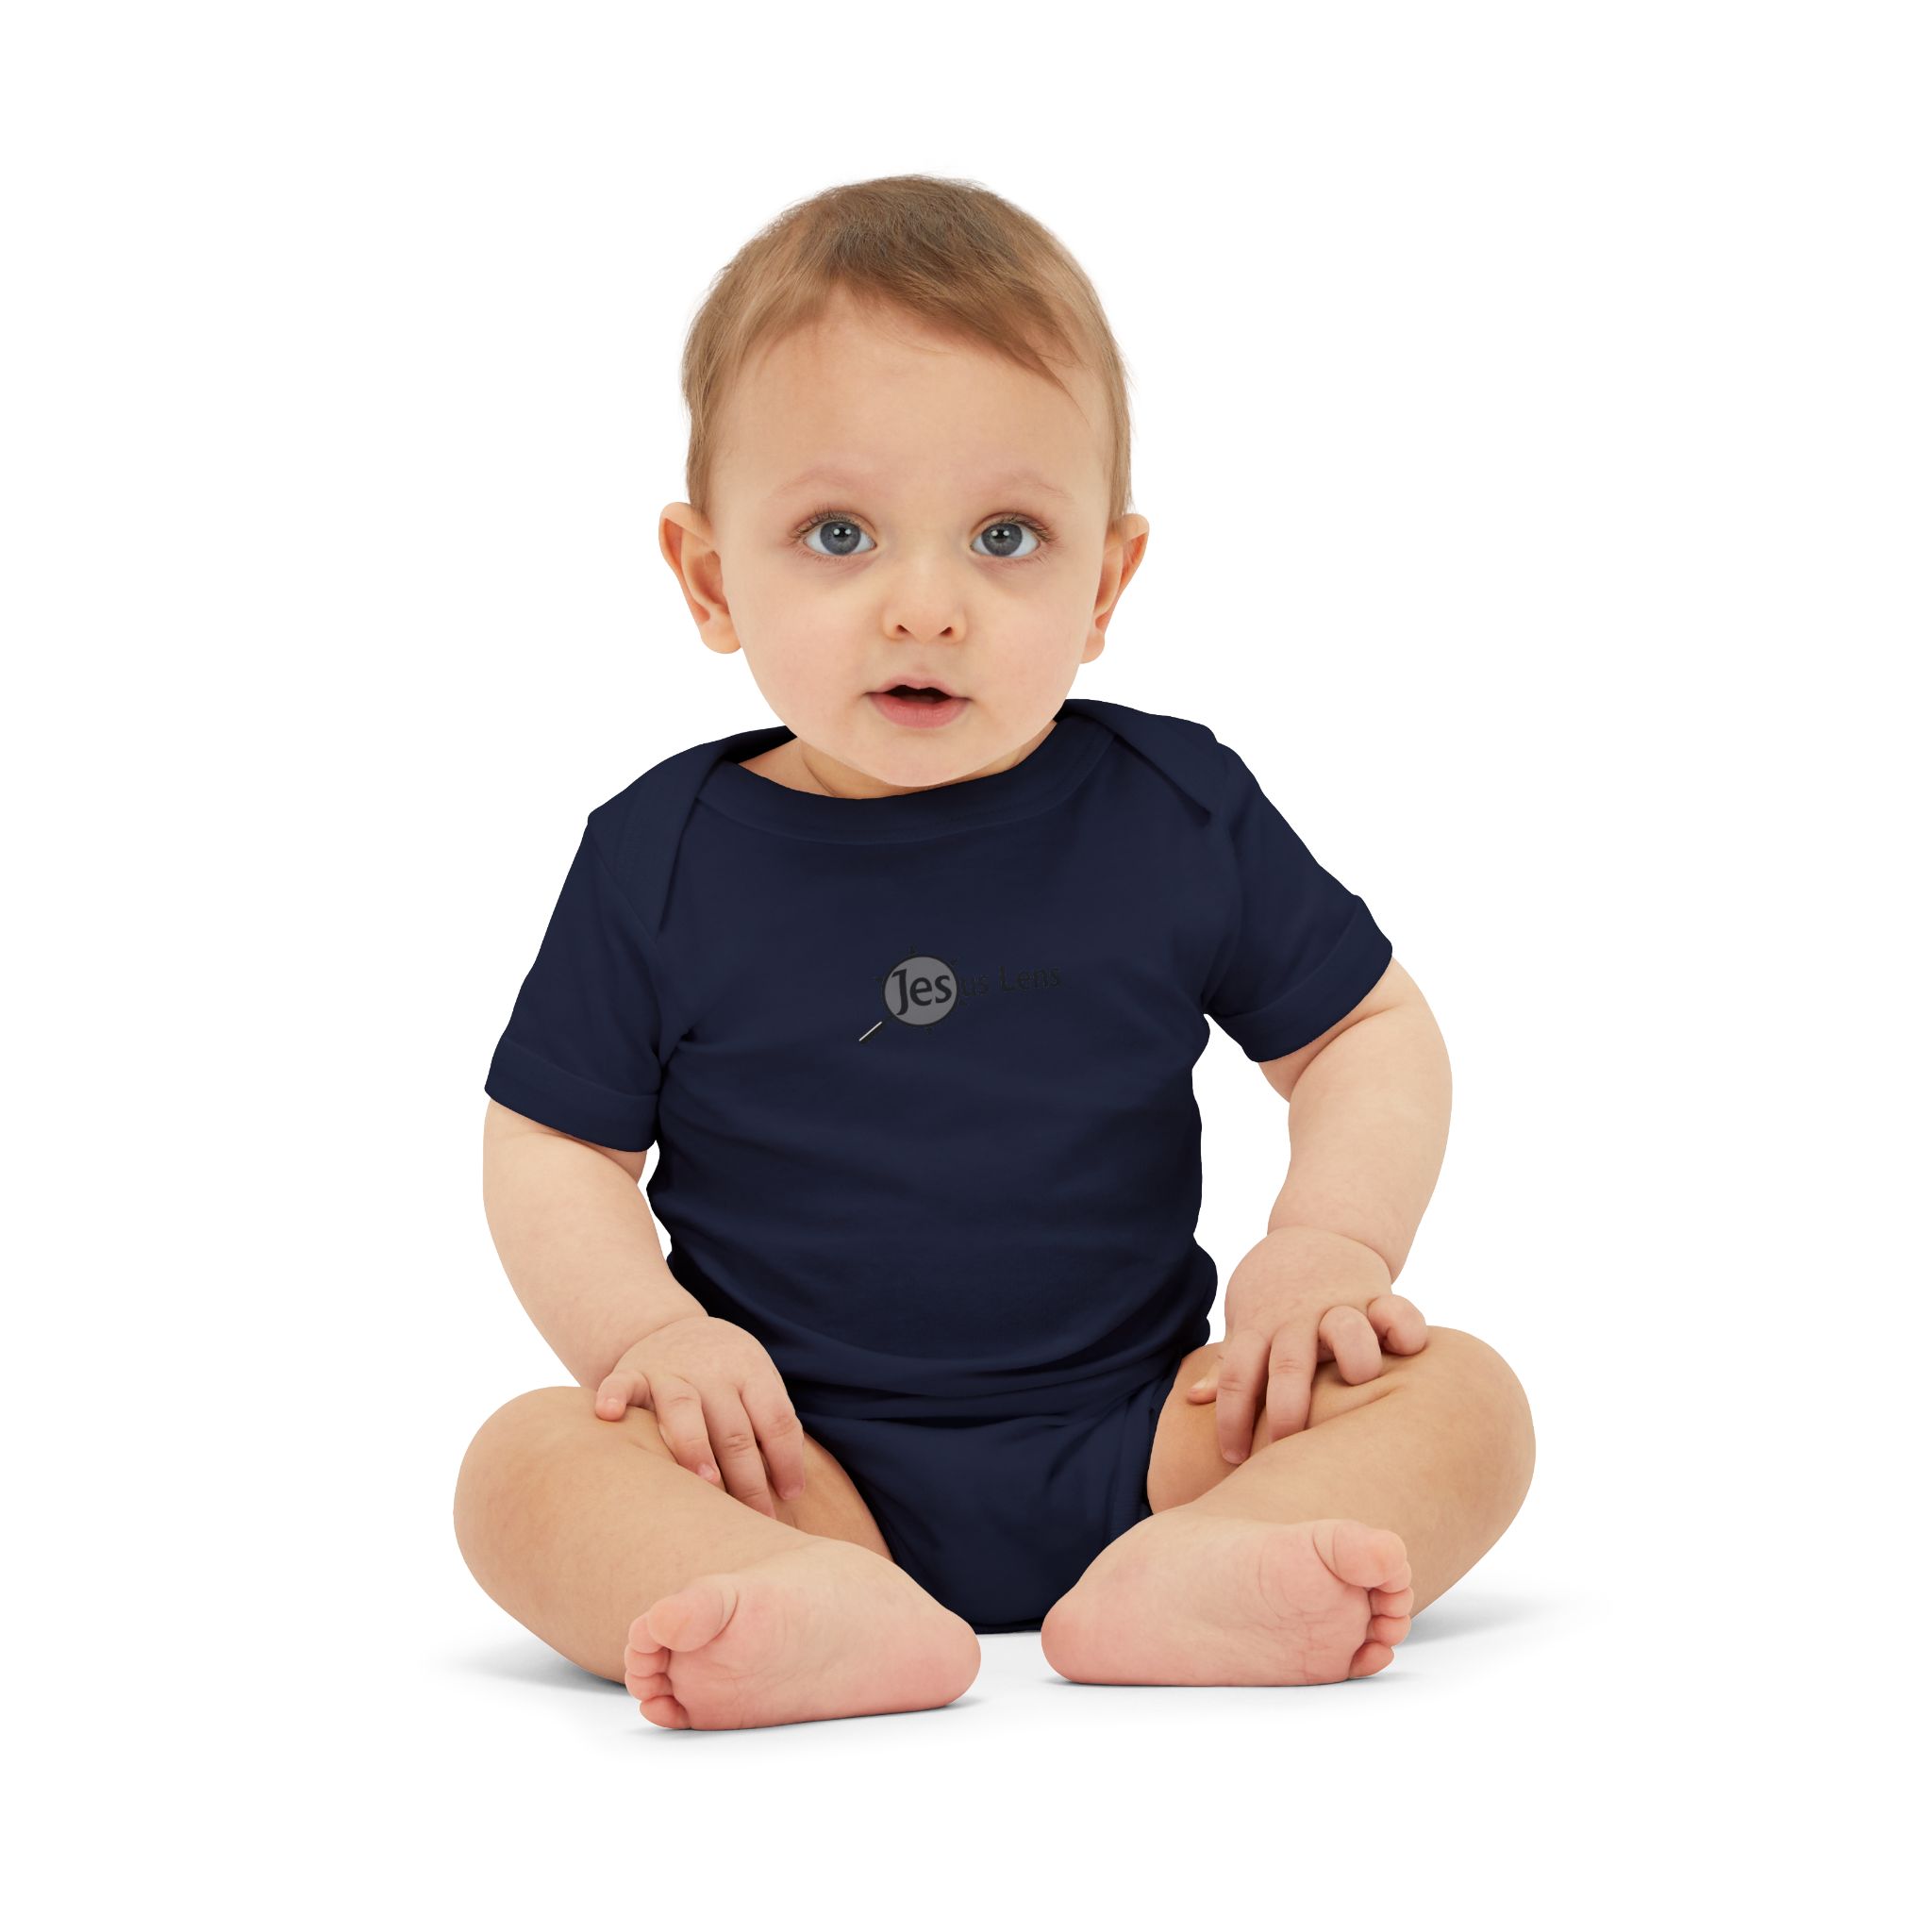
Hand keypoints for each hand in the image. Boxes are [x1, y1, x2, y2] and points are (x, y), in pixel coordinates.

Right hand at [593, 1314, 806, 1518]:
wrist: (674, 1328)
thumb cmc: (725, 1372)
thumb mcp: (756, 1381)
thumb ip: (771, 1423)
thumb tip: (791, 1489)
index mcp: (750, 1371)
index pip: (775, 1419)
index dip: (786, 1459)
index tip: (790, 1496)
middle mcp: (712, 1371)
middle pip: (734, 1429)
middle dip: (747, 1479)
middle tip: (756, 1517)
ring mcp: (671, 1371)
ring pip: (683, 1410)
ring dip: (694, 1448)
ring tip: (706, 1483)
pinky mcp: (634, 1372)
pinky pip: (620, 1383)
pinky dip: (613, 1396)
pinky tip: (607, 1415)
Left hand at [1185, 1226, 1428, 1463]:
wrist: (1320, 1228)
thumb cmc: (1277, 1291)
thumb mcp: (1248, 1319)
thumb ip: (1229, 1361)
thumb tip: (1193, 1400)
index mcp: (1260, 1327)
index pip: (1236, 1376)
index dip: (1231, 1420)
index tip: (1232, 1459)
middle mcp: (1298, 1318)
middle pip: (1288, 1365)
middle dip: (1288, 1409)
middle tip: (1289, 1448)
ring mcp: (1339, 1306)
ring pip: (1347, 1330)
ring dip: (1354, 1357)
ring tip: (1360, 1380)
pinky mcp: (1377, 1296)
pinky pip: (1397, 1311)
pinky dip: (1404, 1328)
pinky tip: (1410, 1350)